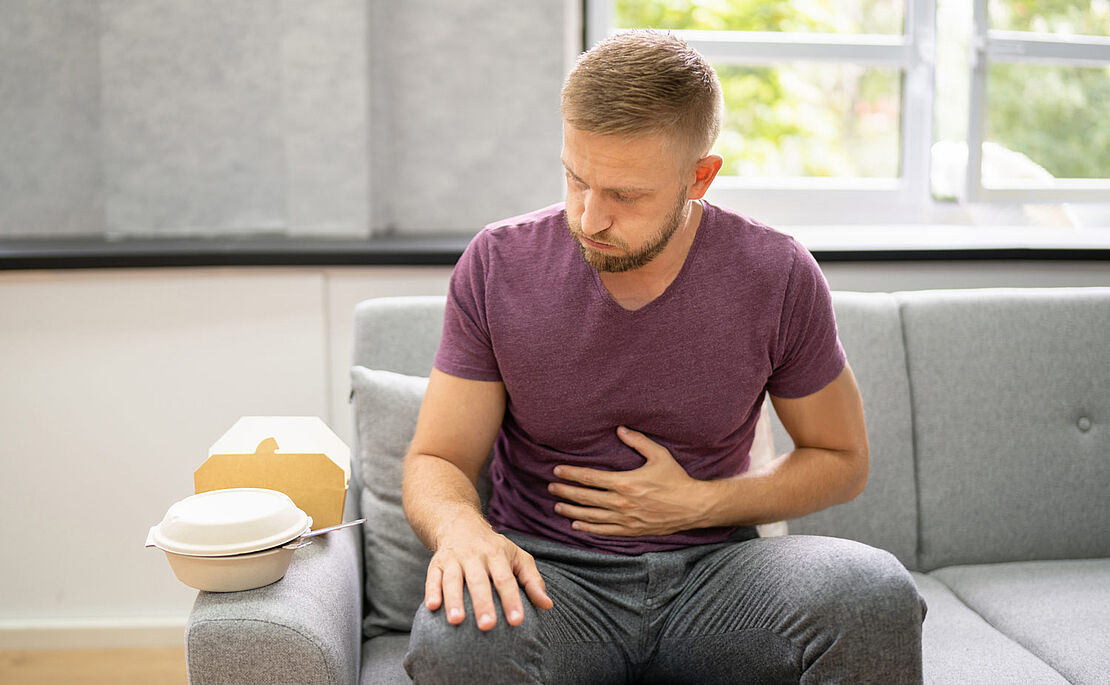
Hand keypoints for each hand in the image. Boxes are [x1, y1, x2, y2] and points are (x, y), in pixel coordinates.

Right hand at [424, 520, 552, 630]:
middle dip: (483, 603)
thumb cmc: (494, 547)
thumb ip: (532, 581)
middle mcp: (475, 555)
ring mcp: (454, 558)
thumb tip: (548, 605)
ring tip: (457, 621)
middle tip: (487, 626)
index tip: (517, 621)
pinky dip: (431, 591)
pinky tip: (432, 607)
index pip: (506, 579)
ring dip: (454, 599)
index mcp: (497, 554)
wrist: (459, 523)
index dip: (511, 600)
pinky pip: (433, 577)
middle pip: (479, 580)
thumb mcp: (517, 557)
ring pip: (453, 579)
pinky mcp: (436, 563)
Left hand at [548, 426, 708, 535]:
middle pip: (585, 497)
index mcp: (625, 482)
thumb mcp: (659, 455)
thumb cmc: (676, 479)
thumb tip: (620, 429)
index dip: (571, 474)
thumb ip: (637, 441)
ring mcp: (625, 519)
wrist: (693, 506)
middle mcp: (621, 502)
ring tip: (557, 507)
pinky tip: (577, 526)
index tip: (557, 471)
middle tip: (551, 488)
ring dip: (572, 511)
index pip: (590, 478)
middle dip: (565, 492)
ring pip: (591, 516)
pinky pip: (604, 531)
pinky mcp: (631, 530)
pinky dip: (588, 529)